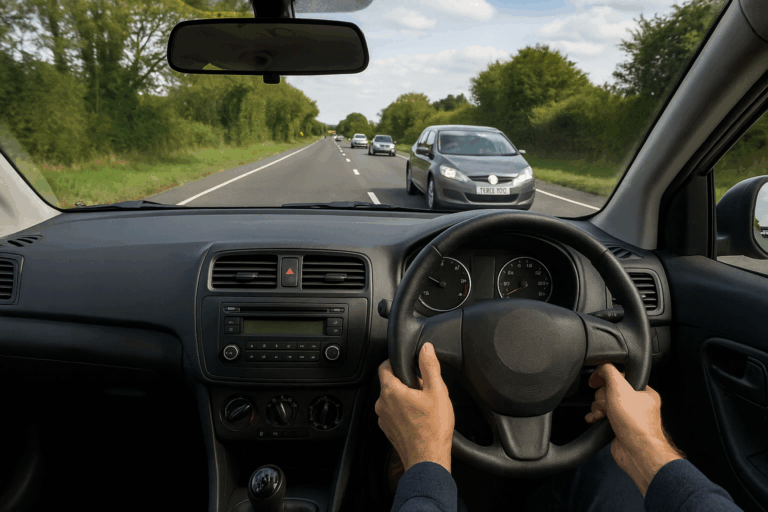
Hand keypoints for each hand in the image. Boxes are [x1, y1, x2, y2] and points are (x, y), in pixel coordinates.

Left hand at [375, 343, 454, 472]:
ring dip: (404, 398)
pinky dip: (403, 412)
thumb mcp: (437, 391)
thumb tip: (426, 349)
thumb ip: (429, 366)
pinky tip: (419, 418)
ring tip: (423, 405)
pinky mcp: (388, 430)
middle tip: (422, 389)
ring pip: (391, 399)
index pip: (384, 366)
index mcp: (391, 391)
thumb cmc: (433, 429)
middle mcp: (382, 404)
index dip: (396, 362)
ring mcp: (384, 418)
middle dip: (405, 382)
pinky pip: (393, 413)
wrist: (428, 459)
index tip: (408, 365)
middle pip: (389, 383)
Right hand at [586, 363, 683, 495]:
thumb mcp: (620, 389)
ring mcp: (627, 417)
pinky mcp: (618, 428)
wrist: (637, 452)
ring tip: (601, 415)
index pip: (620, 377)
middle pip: (609, 391)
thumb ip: (609, 373)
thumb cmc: (634, 423)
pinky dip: (596, 417)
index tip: (595, 380)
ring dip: (598, 408)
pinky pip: (603, 417)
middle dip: (601, 398)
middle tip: (606, 404)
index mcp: (643, 392)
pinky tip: (595, 420)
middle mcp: (636, 404)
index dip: (606, 378)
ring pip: (604, 404)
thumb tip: (602, 366)